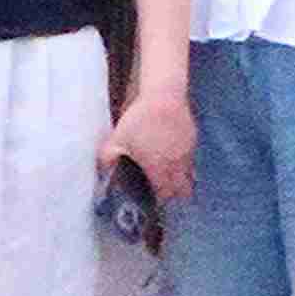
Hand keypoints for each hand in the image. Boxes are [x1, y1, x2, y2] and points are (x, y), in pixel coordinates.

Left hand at [101, 86, 197, 216]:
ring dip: (180, 179)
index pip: (165, 194)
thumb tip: (102, 170)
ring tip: (168, 177)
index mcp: (159, 168)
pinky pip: (191, 159)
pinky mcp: (192, 139)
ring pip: (189, 175)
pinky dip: (184, 163)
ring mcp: (187, 152)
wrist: (164, 95)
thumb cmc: (139, 119)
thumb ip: (108, 157)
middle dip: (173, 194)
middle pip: (182, 189)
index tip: (153, 200)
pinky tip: (173, 157)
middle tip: (162, 192)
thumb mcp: (117, 138)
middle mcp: (177, 164)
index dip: (159, 200)